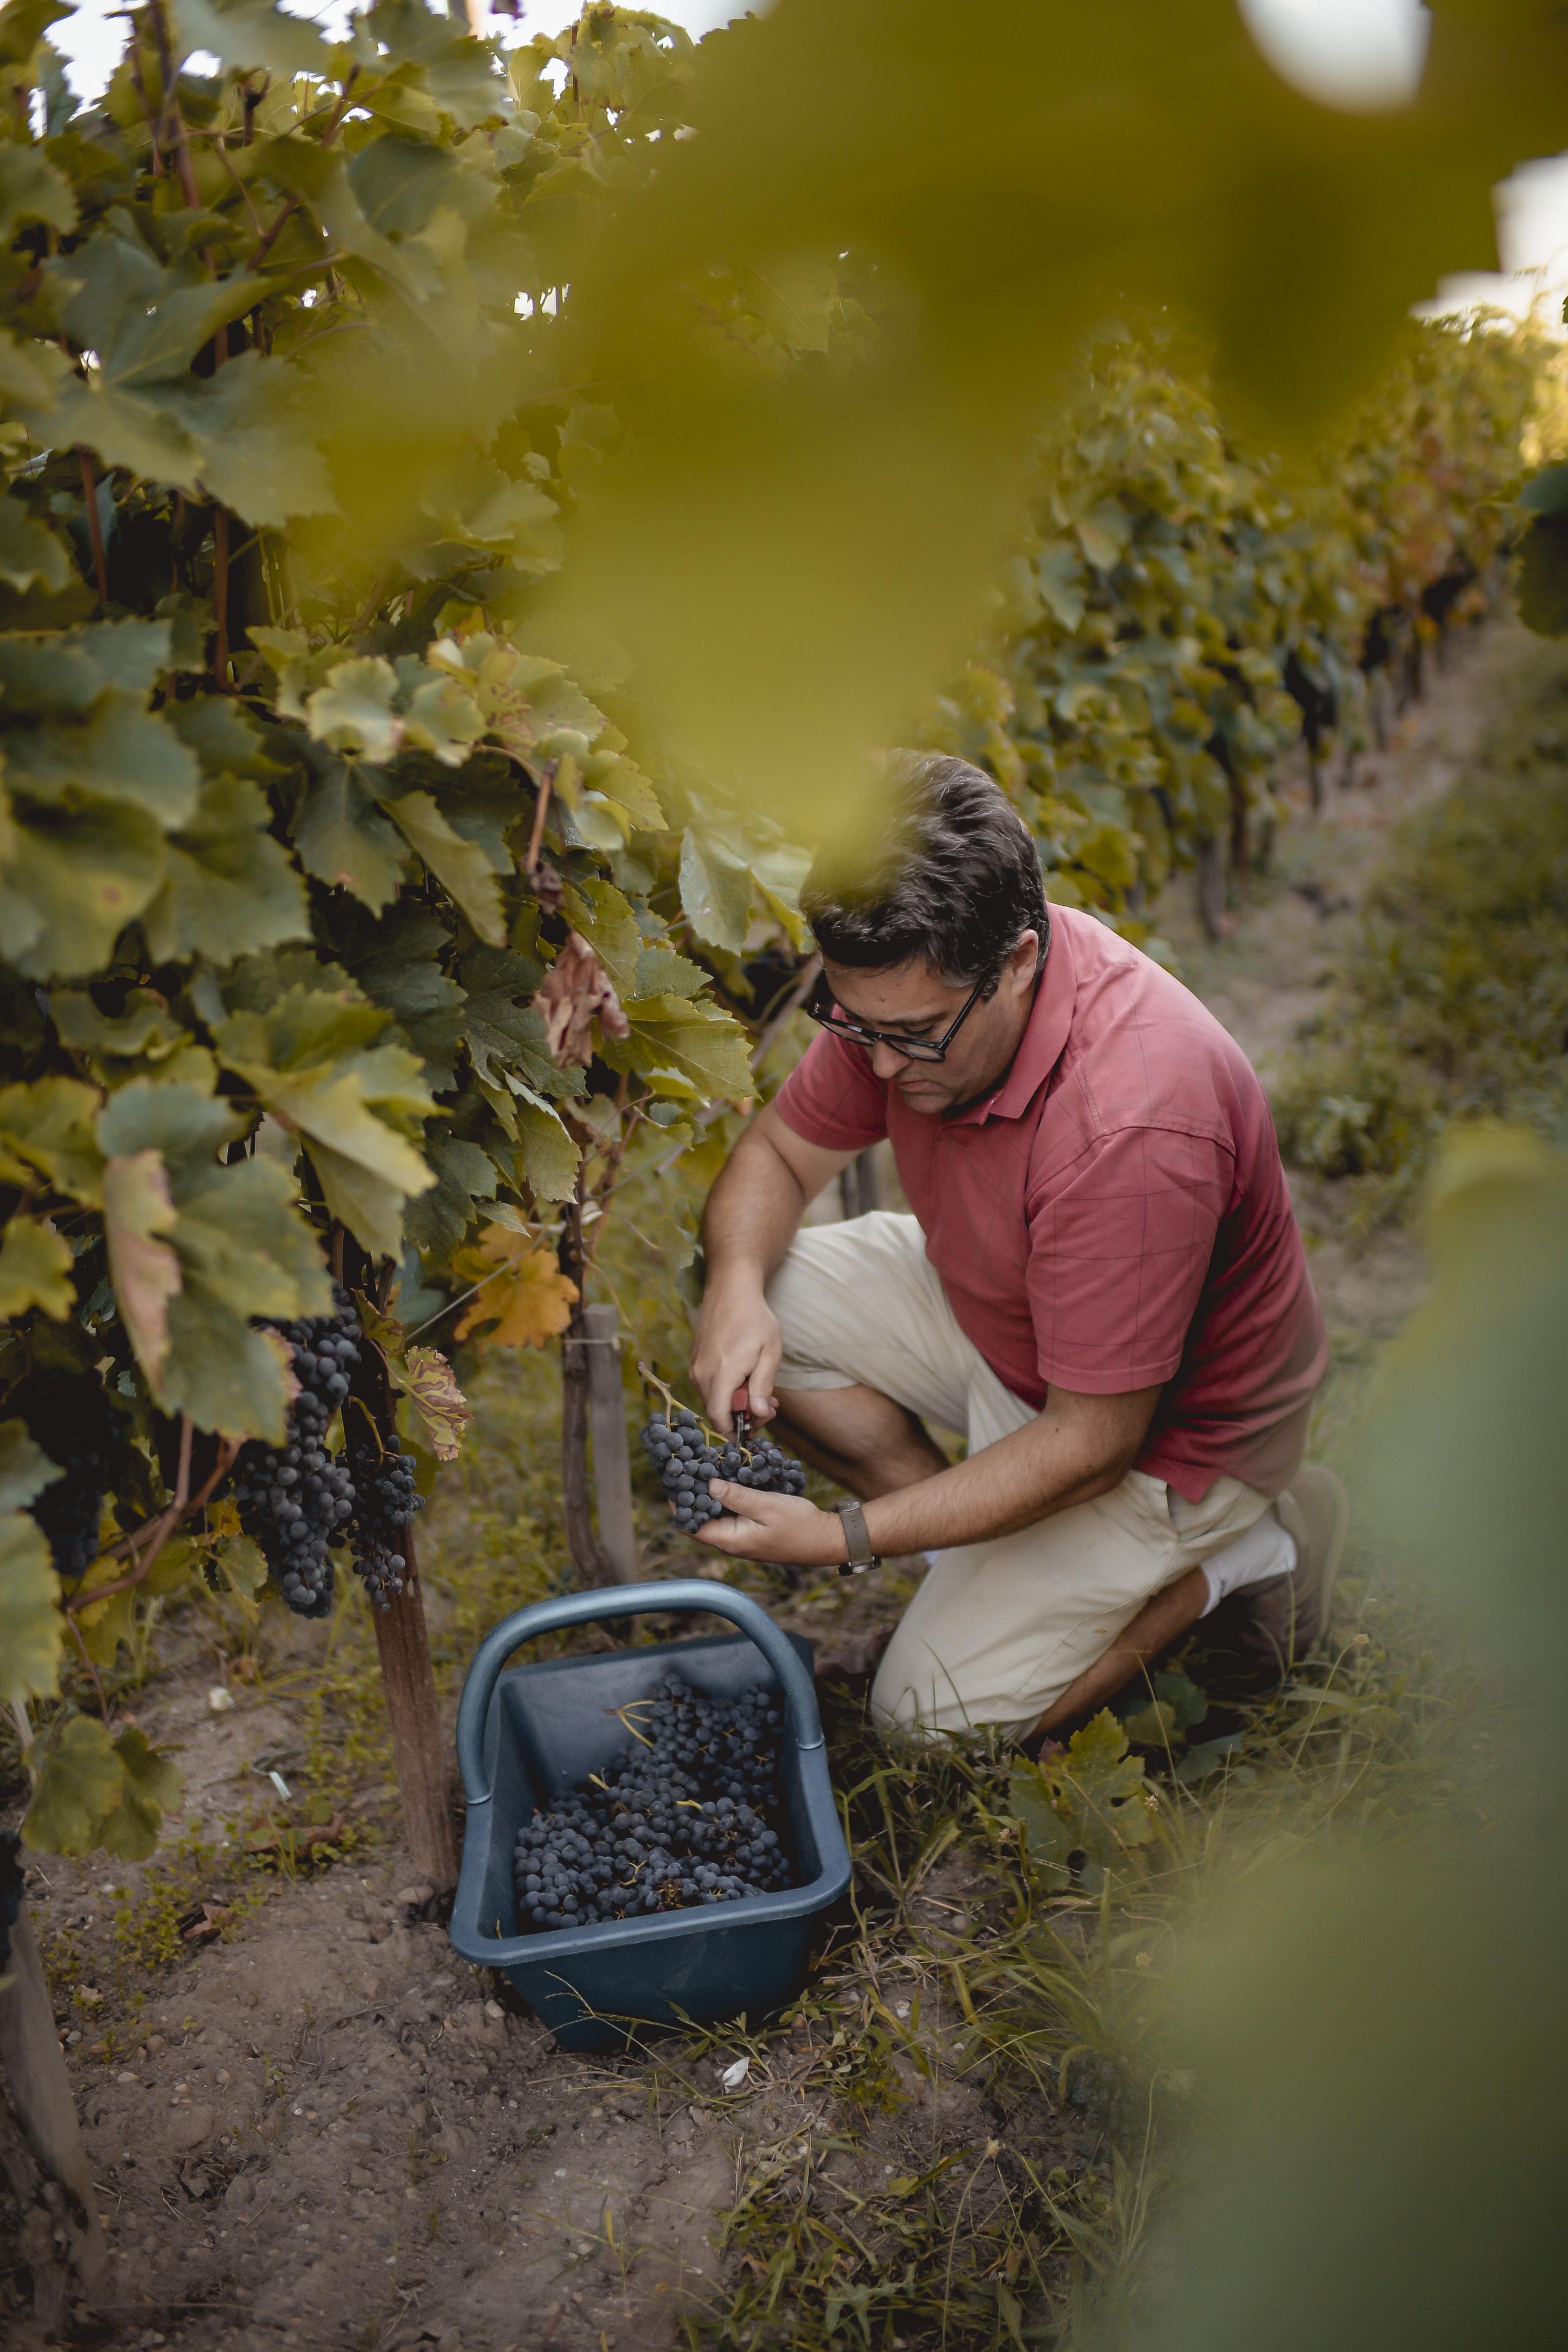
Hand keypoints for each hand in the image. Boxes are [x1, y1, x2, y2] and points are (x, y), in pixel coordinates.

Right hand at [690, 1278, 783, 1431]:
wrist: (730, 1291)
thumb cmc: (755, 1319)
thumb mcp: (770, 1352)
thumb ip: (762, 1385)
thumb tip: (758, 1414)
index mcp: (722, 1373)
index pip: (719, 1417)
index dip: (736, 1431)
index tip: (758, 1425)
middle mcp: (702, 1374)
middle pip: (717, 1412)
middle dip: (742, 1417)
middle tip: (769, 1407)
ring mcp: (696, 1368)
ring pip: (713, 1401)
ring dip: (736, 1403)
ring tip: (761, 1392)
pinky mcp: (695, 1363)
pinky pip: (709, 1388)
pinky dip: (726, 1391)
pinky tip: (745, 1380)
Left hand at [693, 1481, 847, 1569]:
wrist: (824, 1540)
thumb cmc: (798, 1525)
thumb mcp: (766, 1506)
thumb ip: (736, 1496)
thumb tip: (709, 1484)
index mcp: (730, 1540)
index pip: (691, 1525)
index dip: (680, 1503)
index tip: (677, 1478)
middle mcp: (730, 1541)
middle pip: (700, 1519)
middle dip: (693, 1494)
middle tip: (690, 1466)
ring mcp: (740, 1537)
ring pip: (715, 1514)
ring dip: (709, 1494)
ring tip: (704, 1467)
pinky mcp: (749, 1530)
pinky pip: (730, 1513)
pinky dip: (725, 1496)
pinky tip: (727, 1477)